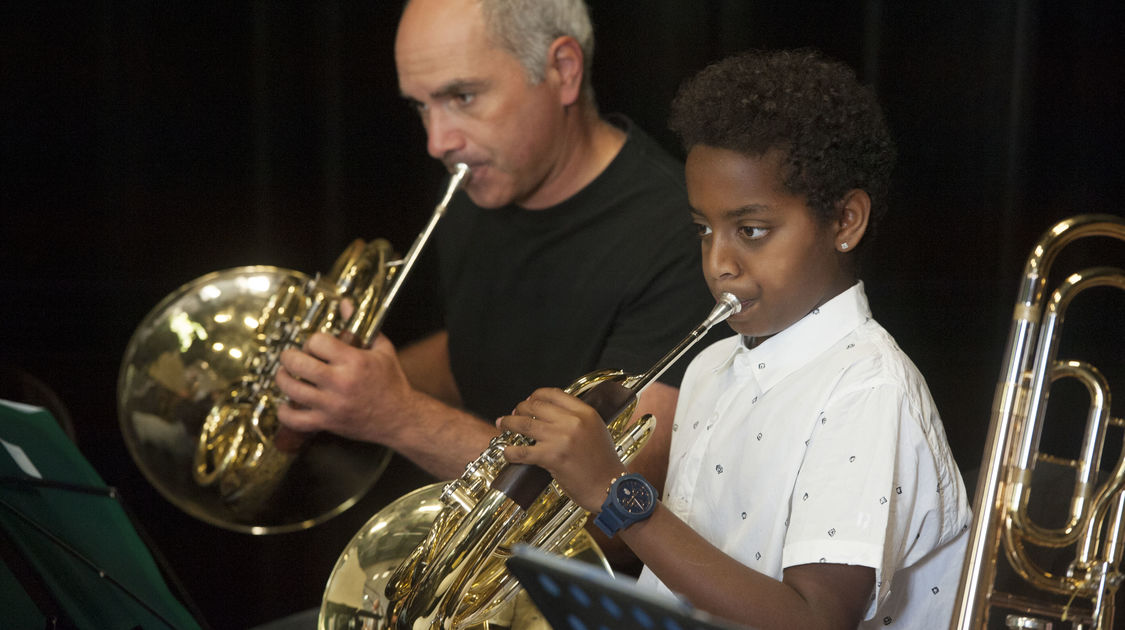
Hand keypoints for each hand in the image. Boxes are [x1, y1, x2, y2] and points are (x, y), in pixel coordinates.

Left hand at [275, 332, 417, 444]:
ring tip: (286, 375)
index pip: (317, 342)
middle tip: (291, 357)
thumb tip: (345, 304)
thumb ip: (360, 326)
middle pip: (298, 364)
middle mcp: (341, 382)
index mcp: (355, 362)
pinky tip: (288, 403)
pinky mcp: (327, 422)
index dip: (313, 340)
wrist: (400, 418)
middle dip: (289, 356)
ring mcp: (332, 404)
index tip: (315, 346)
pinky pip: (295, 419)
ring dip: (283, 379)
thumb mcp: (382, 349)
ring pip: (292, 389)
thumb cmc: (392, 382)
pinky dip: (285, 412)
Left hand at [497, 387, 625, 511]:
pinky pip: (523, 450)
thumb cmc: (604, 464)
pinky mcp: (552, 457)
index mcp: (585, 413)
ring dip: (509, 423)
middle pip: (536, 406)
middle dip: (519, 409)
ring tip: (502, 425)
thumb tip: (552, 413)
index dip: (535, 396)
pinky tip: (507, 452)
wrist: (611, 488)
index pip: (553, 394)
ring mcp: (561, 439)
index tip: (528, 401)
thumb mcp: (596, 430)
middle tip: (512, 414)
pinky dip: (510, 451)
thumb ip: (578, 419)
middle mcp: (573, 422)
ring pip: (525, 424)